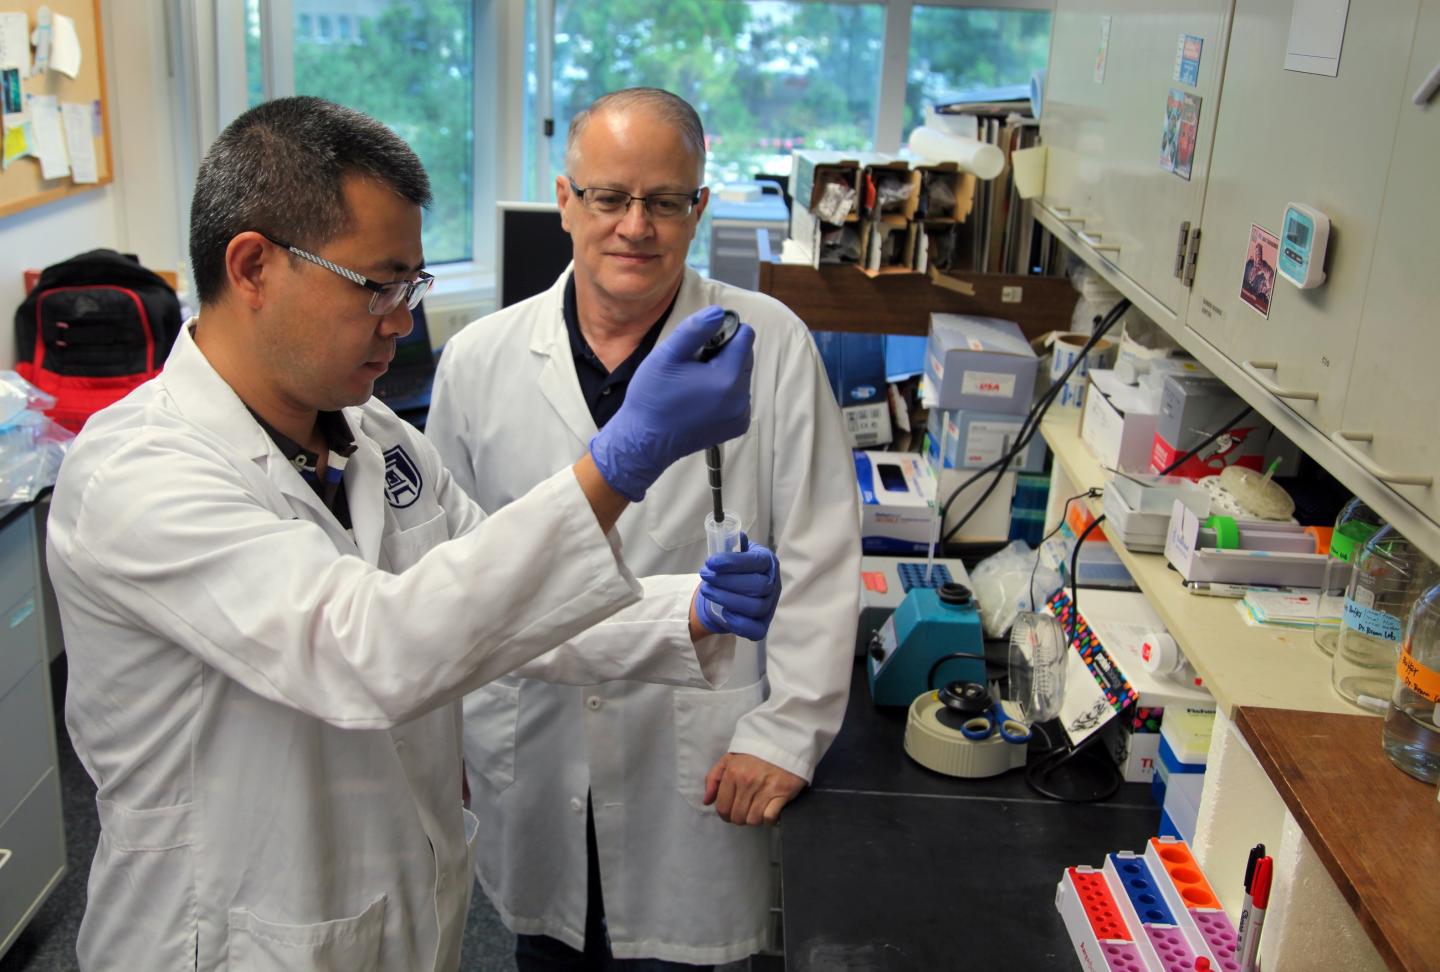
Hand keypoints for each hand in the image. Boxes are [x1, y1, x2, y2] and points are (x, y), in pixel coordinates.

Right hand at [588, 305, 753, 500]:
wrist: (645, 441)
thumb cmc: (652, 398)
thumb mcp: (667, 355)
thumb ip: (695, 329)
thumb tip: (717, 313)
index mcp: (727, 379)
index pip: (745, 336)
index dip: (723, 332)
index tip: (701, 343)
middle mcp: (740, 399)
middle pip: (744, 356)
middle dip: (723, 353)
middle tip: (693, 365)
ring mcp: (740, 415)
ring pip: (740, 376)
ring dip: (722, 373)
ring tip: (693, 384)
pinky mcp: (737, 426)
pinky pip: (737, 396)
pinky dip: (723, 392)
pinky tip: (699, 399)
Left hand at [694, 538, 780, 641]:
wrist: (734, 591)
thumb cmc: (735, 569)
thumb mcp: (735, 552)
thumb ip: (731, 544)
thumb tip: (726, 534)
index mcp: (767, 562)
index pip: (756, 562)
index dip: (733, 562)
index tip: (711, 562)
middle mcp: (773, 584)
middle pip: (757, 586)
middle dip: (726, 581)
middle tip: (704, 576)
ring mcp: (770, 606)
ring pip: (755, 607)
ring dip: (726, 599)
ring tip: (707, 590)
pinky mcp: (763, 625)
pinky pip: (755, 630)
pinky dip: (738, 623)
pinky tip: (724, 613)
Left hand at [703, 753, 805, 825]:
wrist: (784, 742)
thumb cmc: (755, 753)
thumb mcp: (729, 759)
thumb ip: (713, 779)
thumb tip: (707, 801)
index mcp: (732, 773)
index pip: (722, 807)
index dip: (725, 815)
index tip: (731, 813)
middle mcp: (747, 781)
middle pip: (737, 816)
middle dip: (740, 818)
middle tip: (745, 811)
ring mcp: (765, 787)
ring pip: (753, 820)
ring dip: (754, 819)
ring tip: (757, 810)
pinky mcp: (782, 792)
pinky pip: (769, 817)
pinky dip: (769, 819)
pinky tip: (769, 811)